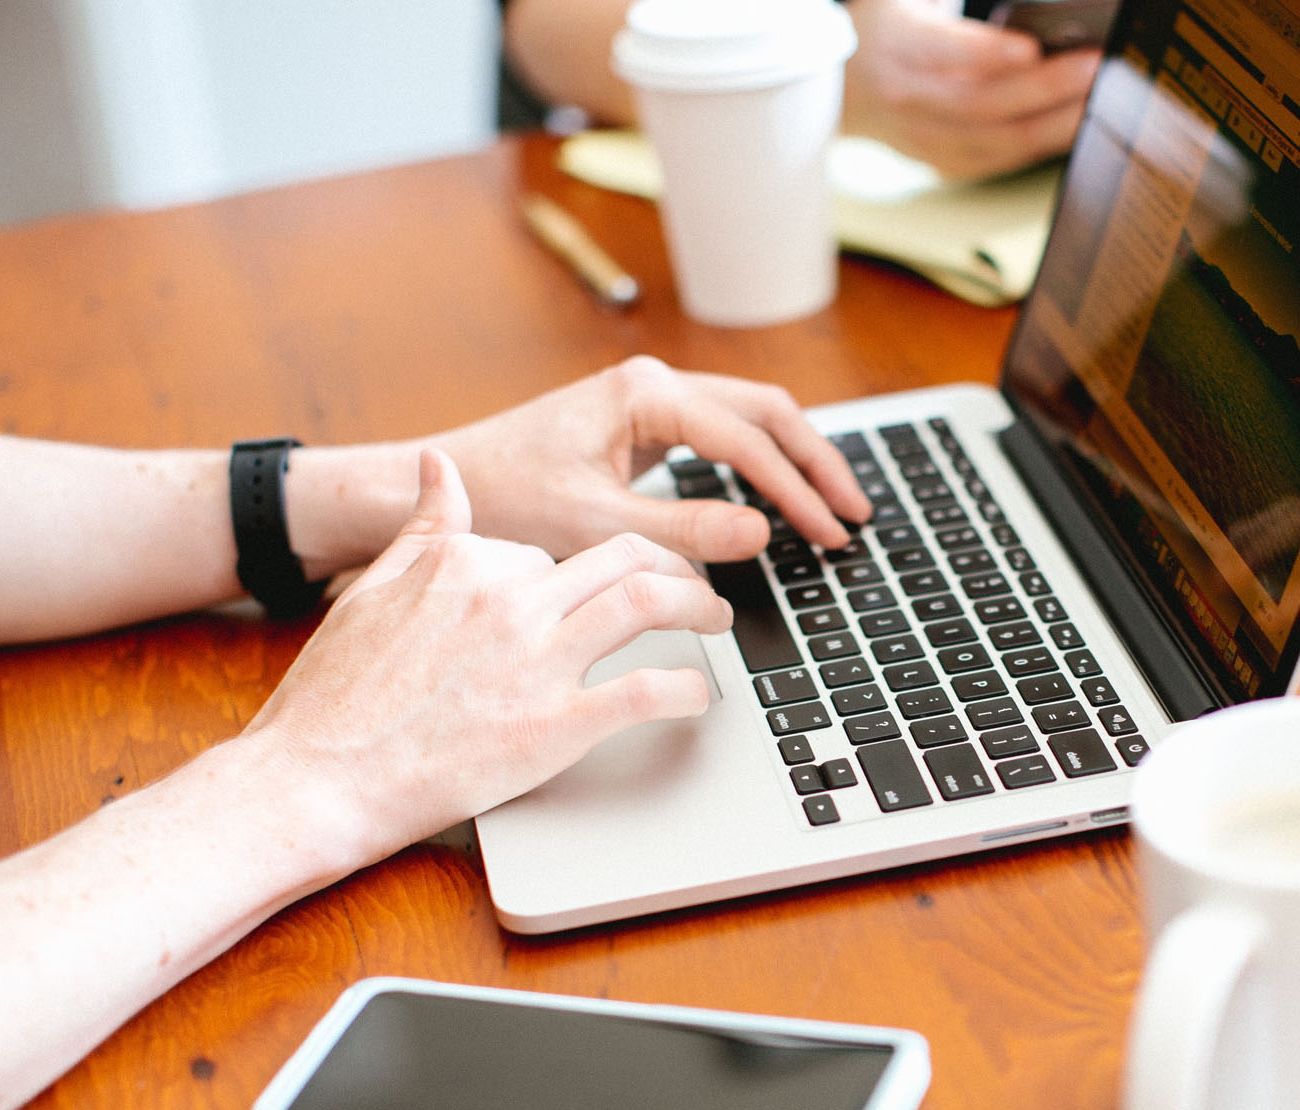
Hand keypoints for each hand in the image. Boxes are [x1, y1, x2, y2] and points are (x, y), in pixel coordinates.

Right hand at [245, 449, 731, 863]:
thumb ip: (420, 528)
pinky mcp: (556, 725)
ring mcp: (536, 660)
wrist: (315, 779)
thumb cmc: (334, 700)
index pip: (551, 550)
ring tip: (716, 617)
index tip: (601, 588)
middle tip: (692, 583)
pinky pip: (645, 692)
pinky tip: (699, 696)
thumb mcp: (372, 592)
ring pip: (647, 604)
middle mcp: (508, 598)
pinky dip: (687, 690)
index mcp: (465, 562)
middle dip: (669, 564)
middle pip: (621, 557)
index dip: (578, 575)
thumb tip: (437, 467)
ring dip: (698, 605)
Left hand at [432, 355, 869, 561]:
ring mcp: (649, 403)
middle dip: (817, 463)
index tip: (829, 535)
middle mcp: (654, 386)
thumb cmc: (504, 497)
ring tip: (834, 508)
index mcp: (646, 394)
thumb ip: (683, 529)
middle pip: (766, 412)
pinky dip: (761, 466)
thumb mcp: (594, 525)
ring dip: (795, 461)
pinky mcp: (642, 428)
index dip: (797, 491)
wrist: (443, 487)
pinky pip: (723, 438)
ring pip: (750, 420)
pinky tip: (781, 500)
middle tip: (856, 515)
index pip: (748, 441)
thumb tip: (760, 533)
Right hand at [843, 0, 1099, 180]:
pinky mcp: (944, 163)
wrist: (844, 88)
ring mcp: (924, 138)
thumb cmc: (890, 30)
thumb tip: (1019, 11)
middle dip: (1044, 88)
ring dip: (1053, 125)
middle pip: (980, 103)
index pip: (941, 50)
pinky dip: (1040, 146)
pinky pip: (1000, 161)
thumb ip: (954, 7)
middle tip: (1093, 67)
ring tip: (1095, 101)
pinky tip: (1073, 128)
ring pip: (996, 141)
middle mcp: (907, 97)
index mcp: (896, 44)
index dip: (986, 53)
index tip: (1030, 47)